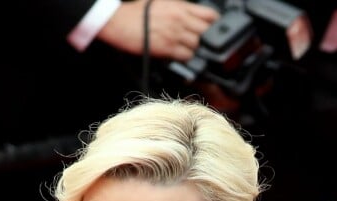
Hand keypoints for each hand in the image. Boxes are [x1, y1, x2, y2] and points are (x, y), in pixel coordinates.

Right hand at [97, 0, 219, 61]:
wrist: (121, 22)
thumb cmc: (137, 13)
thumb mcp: (161, 2)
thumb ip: (179, 8)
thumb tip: (189, 15)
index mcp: (181, 6)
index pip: (209, 15)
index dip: (215, 24)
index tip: (214, 30)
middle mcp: (180, 19)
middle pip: (206, 32)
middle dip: (206, 40)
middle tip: (202, 45)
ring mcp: (175, 33)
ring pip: (197, 45)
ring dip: (195, 51)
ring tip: (188, 51)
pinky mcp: (167, 47)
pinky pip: (186, 56)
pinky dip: (186, 58)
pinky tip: (181, 57)